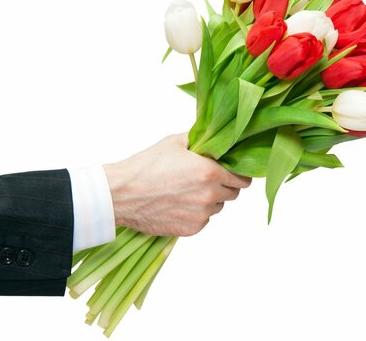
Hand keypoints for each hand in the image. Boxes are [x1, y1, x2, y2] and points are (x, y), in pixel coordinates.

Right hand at [103, 133, 251, 236]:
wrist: (122, 194)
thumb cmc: (146, 166)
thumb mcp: (175, 142)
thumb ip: (200, 139)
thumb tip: (214, 135)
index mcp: (210, 172)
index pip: (243, 178)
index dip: (239, 174)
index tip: (232, 171)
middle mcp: (209, 195)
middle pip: (233, 193)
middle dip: (224, 185)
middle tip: (207, 179)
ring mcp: (201, 214)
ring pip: (218, 207)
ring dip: (210, 200)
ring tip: (188, 191)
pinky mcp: (191, 229)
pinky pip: (204, 220)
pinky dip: (197, 213)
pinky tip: (179, 203)